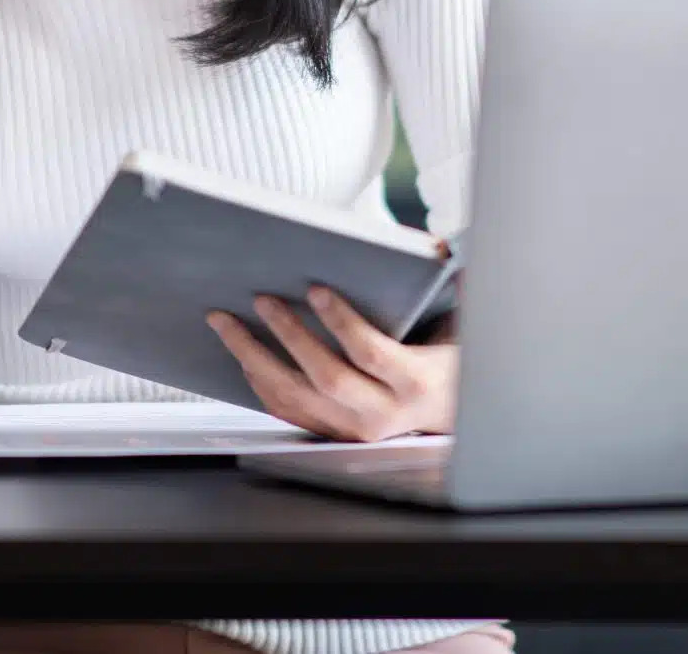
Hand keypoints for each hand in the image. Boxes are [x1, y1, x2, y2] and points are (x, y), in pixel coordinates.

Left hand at [208, 286, 457, 441]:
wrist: (451, 413)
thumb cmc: (450, 360)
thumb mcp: (461, 328)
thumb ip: (456, 292)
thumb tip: (445, 253)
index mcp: (413, 383)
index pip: (369, 353)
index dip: (340, 321)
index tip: (315, 289)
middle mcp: (381, 415)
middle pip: (324, 377)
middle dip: (287, 334)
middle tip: (261, 298)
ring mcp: (353, 429)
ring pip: (294, 397)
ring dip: (254, 357)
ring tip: (226, 322)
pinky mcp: (334, 434)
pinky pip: (287, 411)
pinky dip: (259, 382)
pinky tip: (242, 353)